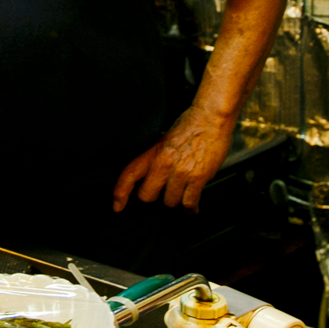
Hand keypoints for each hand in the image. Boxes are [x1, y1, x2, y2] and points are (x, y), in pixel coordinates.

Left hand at [112, 105, 234, 211]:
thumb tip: (150, 174)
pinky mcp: (197, 178)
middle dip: (154, 198)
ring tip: (181, 196)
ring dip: (175, 201)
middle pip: (147, 196)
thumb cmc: (189, 126)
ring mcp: (180, 172)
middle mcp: (163, 164)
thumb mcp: (164, 140)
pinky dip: (190, 209)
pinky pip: (189, 203)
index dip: (120, 194)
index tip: (117, 207)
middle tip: (162, 193)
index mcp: (152, 153)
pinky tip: (191, 209)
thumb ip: (156, 157)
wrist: (211, 118)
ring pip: (170, 202)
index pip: (129, 176)